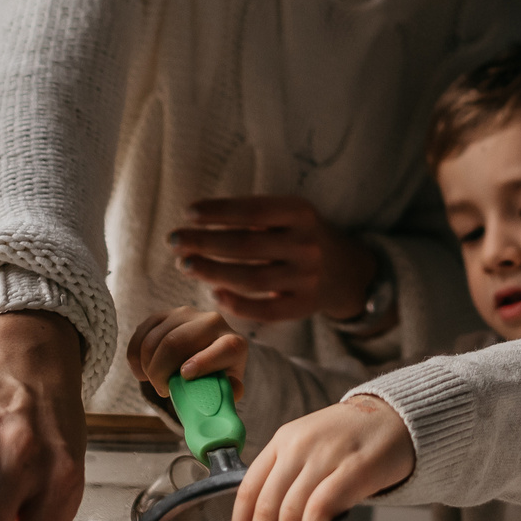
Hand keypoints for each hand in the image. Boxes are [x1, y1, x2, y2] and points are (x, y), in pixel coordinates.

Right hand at [127, 307, 246, 391]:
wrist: (207, 355)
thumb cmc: (216, 376)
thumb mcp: (227, 388)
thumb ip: (229, 392)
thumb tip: (225, 392)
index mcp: (234, 344)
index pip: (224, 348)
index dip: (203, 363)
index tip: (185, 376)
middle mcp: (212, 322)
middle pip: (175, 343)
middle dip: (160, 371)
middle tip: (162, 389)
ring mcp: (187, 314)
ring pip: (154, 339)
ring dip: (146, 366)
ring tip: (152, 381)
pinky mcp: (165, 314)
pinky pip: (142, 333)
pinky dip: (135, 356)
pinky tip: (141, 370)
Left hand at [168, 195, 378, 325]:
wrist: (347, 270)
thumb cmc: (300, 236)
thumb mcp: (289, 214)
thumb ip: (252, 215)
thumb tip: (195, 217)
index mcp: (302, 213)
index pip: (254, 210)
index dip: (219, 211)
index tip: (188, 212)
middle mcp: (307, 245)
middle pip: (247, 246)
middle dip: (205, 242)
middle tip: (174, 241)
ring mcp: (307, 279)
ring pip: (252, 278)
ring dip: (212, 272)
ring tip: (184, 265)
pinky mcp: (304, 307)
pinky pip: (265, 310)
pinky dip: (237, 303)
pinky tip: (213, 293)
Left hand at [229, 397, 414, 520]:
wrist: (396, 417)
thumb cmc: (351, 439)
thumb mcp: (309, 444)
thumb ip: (286, 475)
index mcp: (282, 440)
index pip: (248, 490)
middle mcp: (298, 446)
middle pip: (266, 507)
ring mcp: (326, 455)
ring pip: (290, 512)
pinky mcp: (354, 468)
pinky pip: (320, 507)